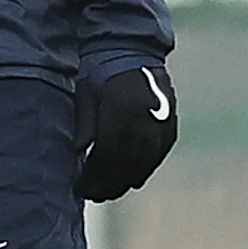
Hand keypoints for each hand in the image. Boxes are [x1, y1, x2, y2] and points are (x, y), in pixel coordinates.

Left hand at [78, 63, 177, 200]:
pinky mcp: (170, 122)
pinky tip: (134, 179)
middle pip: (125, 164)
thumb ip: (84, 124)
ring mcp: (160, 122)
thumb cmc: (100, 73)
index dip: (93, 176)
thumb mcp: (85, 95)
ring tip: (110, 192)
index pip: (106, 156)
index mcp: (119, 112)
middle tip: (93, 197)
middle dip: (108, 183)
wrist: (132, 51)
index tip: (80, 188)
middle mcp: (143, 120)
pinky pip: (159, 153)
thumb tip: (77, 152)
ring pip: (144, 162)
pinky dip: (146, 168)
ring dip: (126, 180)